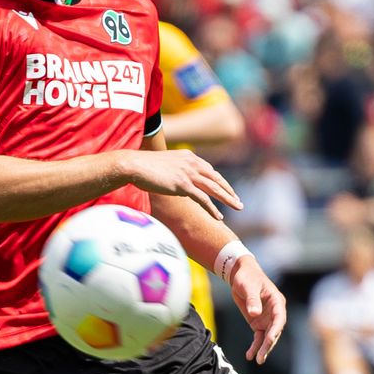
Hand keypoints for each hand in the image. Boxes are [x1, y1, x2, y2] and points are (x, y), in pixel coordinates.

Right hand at [122, 149, 240, 220]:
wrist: (134, 165)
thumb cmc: (144, 166)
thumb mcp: (165, 165)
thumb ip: (176, 170)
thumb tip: (178, 183)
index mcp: (188, 156)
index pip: (209, 170)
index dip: (220, 181)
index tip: (228, 190)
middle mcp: (192, 163)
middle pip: (216, 179)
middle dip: (229, 191)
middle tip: (239, 201)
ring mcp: (188, 174)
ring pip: (214, 188)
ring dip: (228, 199)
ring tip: (238, 207)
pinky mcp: (183, 185)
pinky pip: (203, 199)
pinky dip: (213, 209)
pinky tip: (219, 216)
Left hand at [226, 253, 286, 362]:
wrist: (240, 275)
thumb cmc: (247, 277)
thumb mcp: (248, 286)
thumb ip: (252, 300)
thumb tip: (254, 314)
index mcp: (277, 302)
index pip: (279, 319)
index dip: (275, 330)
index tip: (269, 340)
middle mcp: (274, 312)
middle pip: (274, 331)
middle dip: (269, 344)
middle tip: (261, 356)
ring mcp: (267, 319)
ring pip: (267, 336)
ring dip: (263, 348)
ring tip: (257, 360)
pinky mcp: (258, 322)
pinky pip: (258, 337)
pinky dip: (255, 346)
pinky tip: (249, 355)